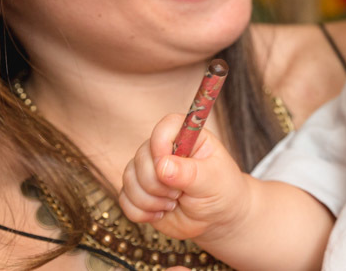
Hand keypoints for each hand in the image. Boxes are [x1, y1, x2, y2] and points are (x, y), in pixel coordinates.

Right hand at [119, 113, 249, 243]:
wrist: (216, 219)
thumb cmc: (221, 191)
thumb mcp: (212, 181)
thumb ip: (189, 173)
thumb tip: (162, 166)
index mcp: (187, 136)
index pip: (165, 127)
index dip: (161, 147)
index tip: (168, 168)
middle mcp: (164, 149)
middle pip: (141, 156)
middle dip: (157, 183)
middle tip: (179, 194)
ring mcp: (149, 169)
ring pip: (129, 178)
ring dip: (149, 200)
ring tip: (172, 204)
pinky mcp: (139, 191)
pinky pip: (124, 199)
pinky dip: (140, 212)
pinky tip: (160, 214)